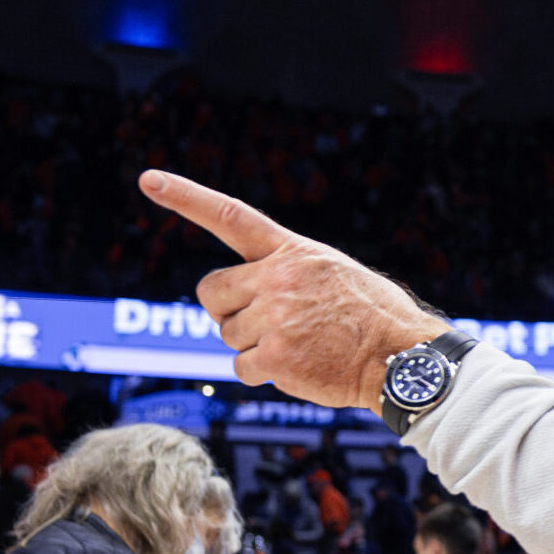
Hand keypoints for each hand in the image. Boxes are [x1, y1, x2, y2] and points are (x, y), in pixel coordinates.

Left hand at [138, 170, 440, 409]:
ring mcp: (273, 319)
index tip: (150, 180)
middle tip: (260, 323)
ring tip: (299, 346)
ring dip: (253, 346)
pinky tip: (298, 368)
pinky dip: (262, 374)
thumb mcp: (337, 274)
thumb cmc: (377, 319)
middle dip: (226, 310)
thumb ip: (291, 273)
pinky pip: (241, 367)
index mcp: (293, 253)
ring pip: (228, 334)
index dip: (186, 197)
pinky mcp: (274, 357)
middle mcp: (277, 280)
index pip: (231, 216)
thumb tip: (252, 297)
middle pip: (211, 291)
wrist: (403, 359)